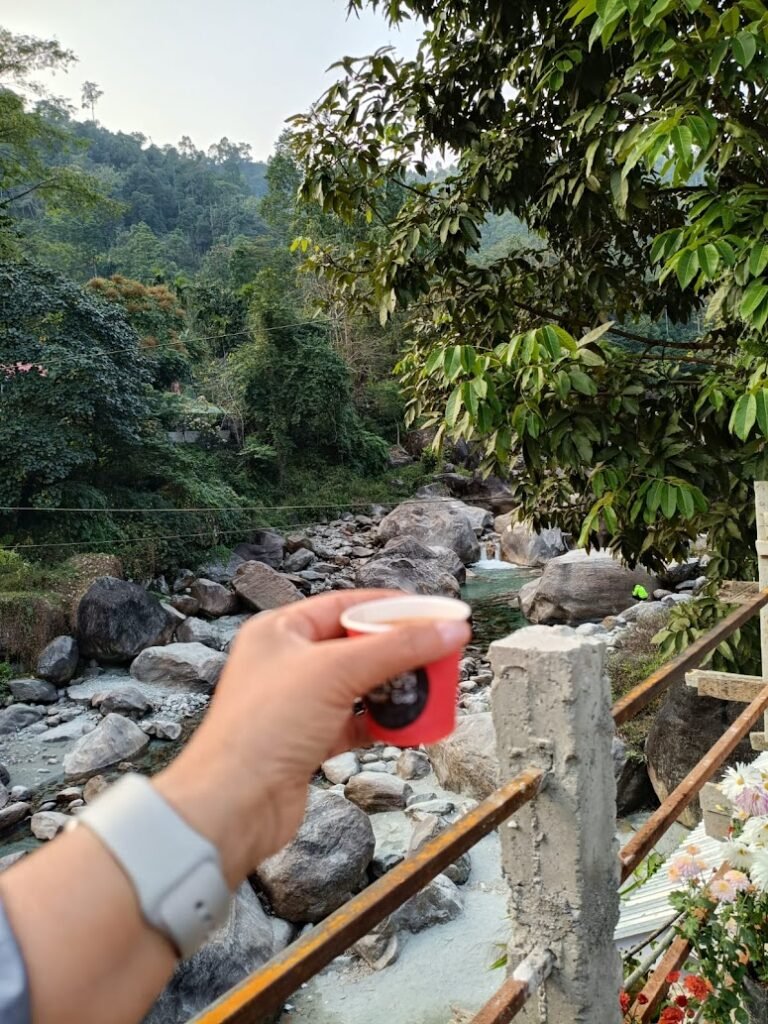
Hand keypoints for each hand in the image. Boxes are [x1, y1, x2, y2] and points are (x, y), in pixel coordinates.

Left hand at [154, 589, 470, 885]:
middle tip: (439, 653)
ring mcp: (297, 704)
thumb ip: (397, 649)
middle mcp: (287, 663)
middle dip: (399, 652)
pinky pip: (356, 723)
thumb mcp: (337, 673)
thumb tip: (446, 629)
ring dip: (394, 689)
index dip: (392, 608)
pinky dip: (382, 723)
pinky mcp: (308, 741)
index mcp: (280, 631)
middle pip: (357, 646)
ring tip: (428, 689)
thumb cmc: (260, 731)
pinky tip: (405, 725)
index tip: (433, 614)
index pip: (346, 605)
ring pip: (360, 686)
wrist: (233, 806)